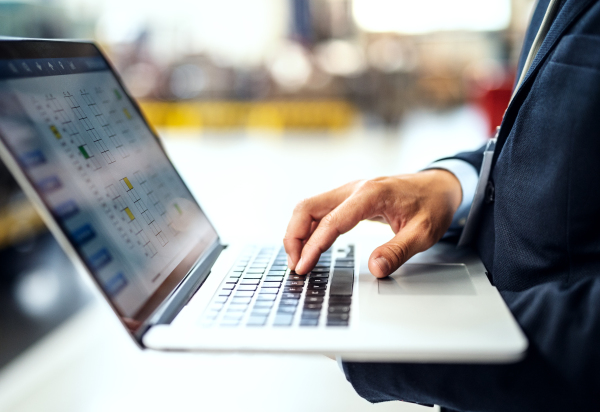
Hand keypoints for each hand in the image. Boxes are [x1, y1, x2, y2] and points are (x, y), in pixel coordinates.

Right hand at [283, 170, 461, 277]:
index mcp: (370, 195)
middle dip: (294, 237)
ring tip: (298, 260)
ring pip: (309, 208)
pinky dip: (308, 229)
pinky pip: (319, 211)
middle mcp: (354, 189)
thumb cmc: (432, 205)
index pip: (331, 222)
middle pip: (307, 207)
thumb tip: (375, 268)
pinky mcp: (348, 199)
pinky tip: (309, 247)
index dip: (313, 247)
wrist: (439, 185)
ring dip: (298, 233)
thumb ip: (398, 251)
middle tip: (296, 266)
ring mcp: (349, 192)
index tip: (303, 267)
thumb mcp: (423, 233)